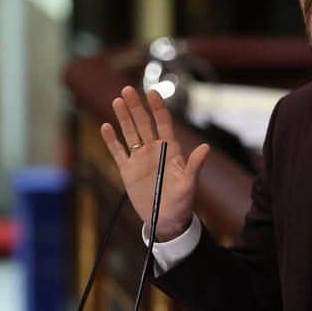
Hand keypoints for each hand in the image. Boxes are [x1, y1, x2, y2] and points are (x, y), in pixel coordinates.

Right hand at [100, 86, 210, 240]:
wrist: (166, 220)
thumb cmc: (182, 202)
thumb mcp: (189, 184)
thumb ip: (195, 165)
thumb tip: (206, 148)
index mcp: (170, 150)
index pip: (163, 123)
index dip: (158, 107)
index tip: (152, 92)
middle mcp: (154, 150)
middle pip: (143, 124)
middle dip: (136, 107)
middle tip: (127, 89)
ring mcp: (140, 159)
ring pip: (130, 133)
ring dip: (123, 118)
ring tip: (117, 100)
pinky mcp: (127, 170)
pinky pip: (118, 152)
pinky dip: (111, 140)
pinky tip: (105, 126)